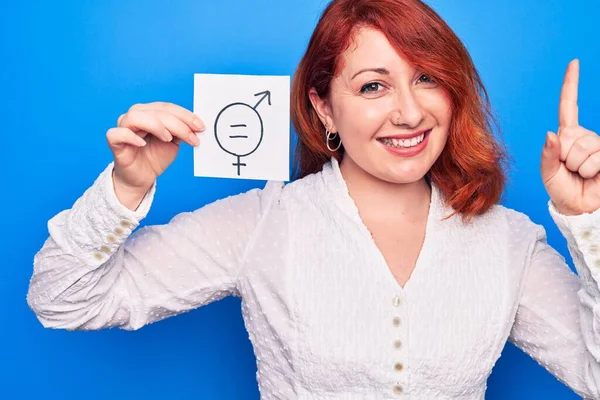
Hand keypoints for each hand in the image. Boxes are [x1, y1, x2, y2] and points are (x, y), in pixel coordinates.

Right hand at [106, 102, 204, 206]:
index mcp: (150, 113)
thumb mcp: (174, 143)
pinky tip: (143, 144)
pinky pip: (117, 133)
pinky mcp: (114, 142)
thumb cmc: (155, 157)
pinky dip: (130, 136)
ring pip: (136, 117)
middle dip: (178, 124)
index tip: (200, 127)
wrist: (142, 178)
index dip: (185, 115)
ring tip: (168, 139)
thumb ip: (181, 132)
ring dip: (156, 125)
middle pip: (155, 111)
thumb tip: (196, 126)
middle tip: (192, 138)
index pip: (167, 107)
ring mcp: (123, 127)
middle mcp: (135, 116)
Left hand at [540, 59, 599, 215]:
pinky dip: (590, 170)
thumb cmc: (562, 190)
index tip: (574, 63)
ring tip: (581, 174)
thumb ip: (548, 154)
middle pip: (569, 137)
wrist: (578, 208)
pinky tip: (594, 175)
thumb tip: (551, 134)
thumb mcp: (548, 172)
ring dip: (578, 166)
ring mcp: (598, 145)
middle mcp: (584, 136)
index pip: (569, 105)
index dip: (571, 84)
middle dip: (566, 158)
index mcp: (566, 135)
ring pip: (583, 149)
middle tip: (570, 170)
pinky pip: (596, 158)